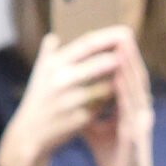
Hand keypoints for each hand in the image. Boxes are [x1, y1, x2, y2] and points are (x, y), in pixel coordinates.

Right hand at [0, 29, 129, 165]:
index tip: (126, 32)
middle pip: (99, 64)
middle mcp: (60, 80)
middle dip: (120, 56)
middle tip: (135, 52)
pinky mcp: (79, 119)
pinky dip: (114, 99)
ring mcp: (70, 101)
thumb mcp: (39, 74)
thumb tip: (53, 37)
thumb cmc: (39, 99)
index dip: (109, 36)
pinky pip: (104, 106)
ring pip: (106, 87)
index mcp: (53, 64)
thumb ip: (48, 54)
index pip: (86, 44)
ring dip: (120, 80)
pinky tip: (124, 94)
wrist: (30, 133)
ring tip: (132, 73)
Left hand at [79, 28, 155, 165]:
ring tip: (123, 45)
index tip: (112, 36)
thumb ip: (88, 111)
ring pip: (138, 88)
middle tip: (122, 30)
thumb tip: (70, 93)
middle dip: (130, 53)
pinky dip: (127, 91)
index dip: (122, 56)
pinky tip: (120, 78)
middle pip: (135, 76)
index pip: (127, 76)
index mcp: (130, 108)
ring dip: (131, 66)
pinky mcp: (137, 134)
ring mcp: (140, 121)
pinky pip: (132, 109)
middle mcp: (139, 110)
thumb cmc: (113, 156)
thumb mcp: (96, 129)